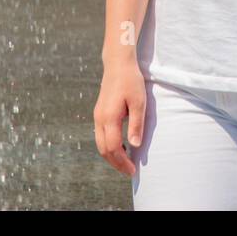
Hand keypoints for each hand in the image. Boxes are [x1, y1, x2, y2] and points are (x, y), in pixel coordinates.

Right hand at [93, 62, 145, 176]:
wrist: (118, 64)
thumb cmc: (131, 81)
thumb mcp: (138, 102)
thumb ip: (136, 124)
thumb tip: (135, 146)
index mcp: (109, 118)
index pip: (114, 148)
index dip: (123, 162)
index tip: (133, 170)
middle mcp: (99, 119)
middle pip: (104, 149)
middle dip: (116, 163)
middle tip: (129, 171)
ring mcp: (97, 116)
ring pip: (100, 144)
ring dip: (112, 155)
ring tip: (126, 162)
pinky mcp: (99, 113)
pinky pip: (100, 136)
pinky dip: (109, 146)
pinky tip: (122, 146)